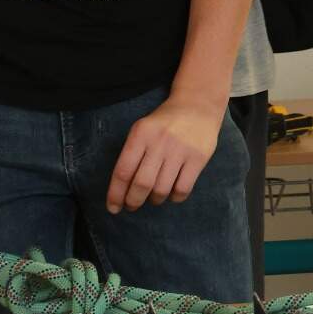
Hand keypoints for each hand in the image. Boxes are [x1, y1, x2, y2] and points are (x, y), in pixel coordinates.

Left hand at [106, 93, 223, 212]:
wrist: (198, 105)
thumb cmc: (164, 123)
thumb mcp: (143, 130)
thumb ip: (132, 154)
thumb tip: (123, 189)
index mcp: (141, 134)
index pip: (123, 171)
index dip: (115, 194)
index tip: (113, 208)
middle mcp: (159, 142)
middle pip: (141, 184)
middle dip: (133, 201)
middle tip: (132, 206)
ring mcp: (180, 150)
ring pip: (162, 189)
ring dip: (154, 200)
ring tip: (154, 197)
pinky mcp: (198, 158)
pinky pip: (182, 189)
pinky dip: (174, 198)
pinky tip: (172, 193)